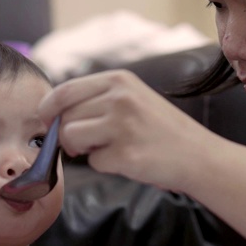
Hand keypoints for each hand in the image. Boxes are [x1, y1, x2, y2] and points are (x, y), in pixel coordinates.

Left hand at [38, 70, 224, 190]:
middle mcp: (120, 98)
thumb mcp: (134, 98)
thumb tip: (54, 115)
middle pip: (65, 116)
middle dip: (68, 133)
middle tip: (88, 143)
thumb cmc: (162, 129)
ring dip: (83, 149)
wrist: (198, 155)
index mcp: (120, 80)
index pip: (65, 90)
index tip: (47, 121)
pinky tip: (128, 160)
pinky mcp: (125, 154)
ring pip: (71, 138)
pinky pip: (93, 162)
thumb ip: (98, 99)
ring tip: (109, 149)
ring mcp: (123, 126)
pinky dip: (105, 165)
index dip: (48, 108)